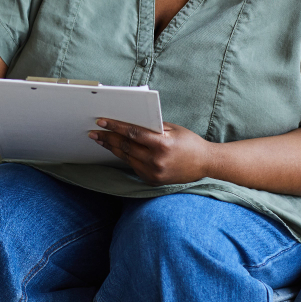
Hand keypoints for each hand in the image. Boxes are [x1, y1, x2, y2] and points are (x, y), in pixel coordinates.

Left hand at [90, 119, 211, 185]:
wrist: (206, 164)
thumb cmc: (190, 142)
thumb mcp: (172, 129)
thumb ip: (152, 126)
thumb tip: (129, 120)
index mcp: (162, 144)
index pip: (132, 133)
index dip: (114, 127)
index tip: (101, 121)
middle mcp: (156, 161)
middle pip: (125, 147)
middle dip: (108, 138)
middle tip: (94, 132)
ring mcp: (154, 173)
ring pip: (126, 158)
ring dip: (112, 148)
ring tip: (100, 140)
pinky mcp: (153, 180)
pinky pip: (133, 166)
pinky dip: (124, 157)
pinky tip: (115, 150)